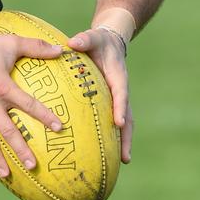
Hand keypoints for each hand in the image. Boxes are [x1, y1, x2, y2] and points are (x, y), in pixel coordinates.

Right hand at [0, 29, 63, 176]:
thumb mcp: (10, 42)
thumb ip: (36, 47)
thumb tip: (61, 49)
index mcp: (3, 86)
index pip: (28, 105)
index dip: (44, 116)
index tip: (59, 128)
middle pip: (7, 130)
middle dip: (20, 149)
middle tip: (33, 166)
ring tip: (5, 173)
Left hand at [66, 27, 132, 162]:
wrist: (110, 42)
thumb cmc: (99, 41)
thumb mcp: (93, 37)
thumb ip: (84, 40)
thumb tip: (71, 43)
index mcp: (118, 76)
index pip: (120, 93)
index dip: (121, 108)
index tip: (119, 122)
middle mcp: (120, 90)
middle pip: (128, 116)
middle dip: (127, 136)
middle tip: (126, 157)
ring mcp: (117, 98)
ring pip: (124, 122)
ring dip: (123, 141)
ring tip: (123, 162)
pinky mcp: (111, 102)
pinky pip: (112, 119)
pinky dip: (113, 135)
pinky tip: (106, 151)